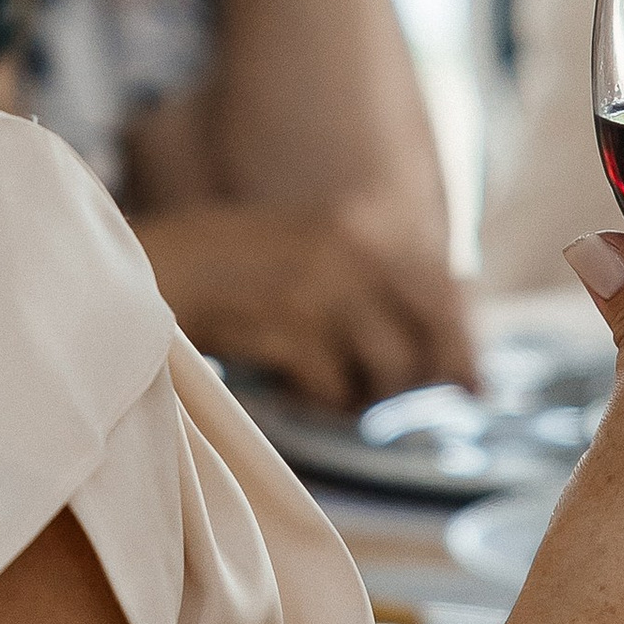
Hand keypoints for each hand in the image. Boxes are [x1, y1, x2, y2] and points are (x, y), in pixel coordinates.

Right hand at [133, 198, 479, 409]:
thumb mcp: (314, 253)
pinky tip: (285, 381)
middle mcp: (356, 246)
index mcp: (365, 221)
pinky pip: (333, 389)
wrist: (148, 264)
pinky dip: (313, 398)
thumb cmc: (231, 266)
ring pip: (387, 373)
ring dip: (359, 394)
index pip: (446, 290)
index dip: (463, 347)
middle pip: (430, 340)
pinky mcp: (293, 324)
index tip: (474, 389)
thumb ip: (374, 286)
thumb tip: (447, 351)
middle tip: (395, 403)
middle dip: (418, 383)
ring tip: (322, 384)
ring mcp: (326, 285)